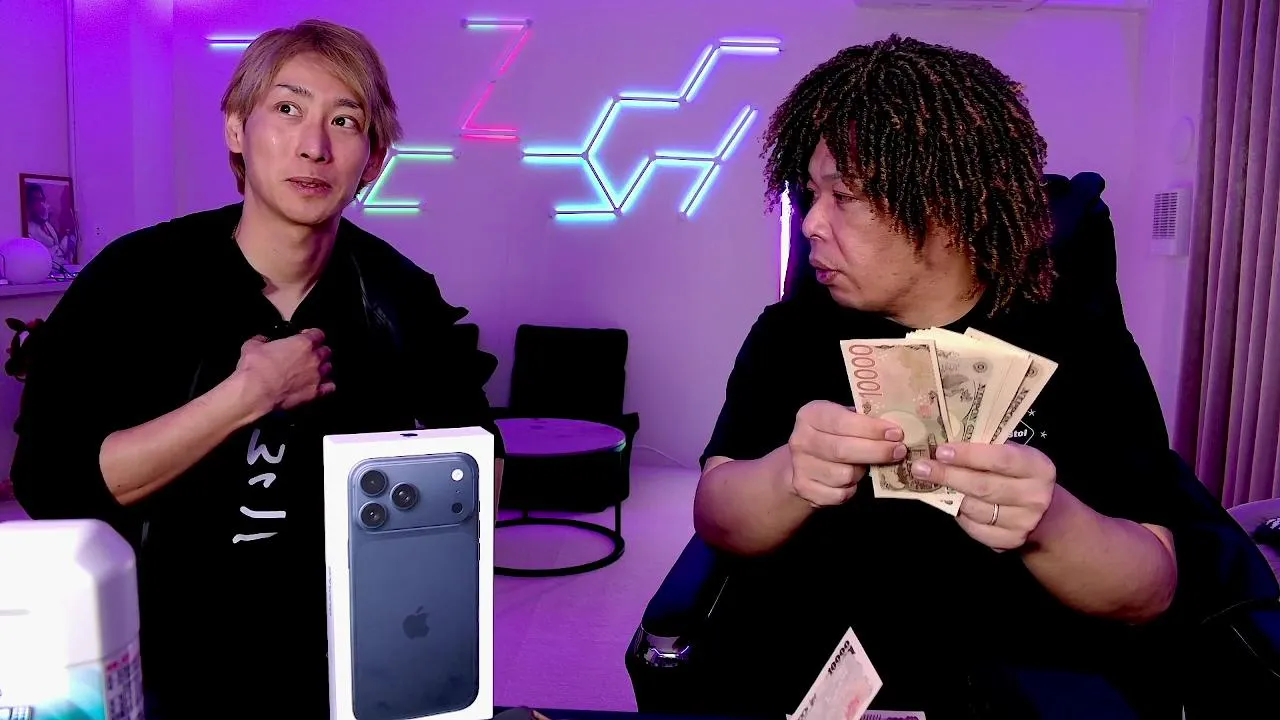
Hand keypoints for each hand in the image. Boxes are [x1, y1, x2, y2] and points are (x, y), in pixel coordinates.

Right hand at [235, 328, 334, 412]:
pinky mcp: (314, 393)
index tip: (305, 336)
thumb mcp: (252, 346)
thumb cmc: (255, 368)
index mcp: (302, 343)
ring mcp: (316, 377)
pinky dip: (326, 386)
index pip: (318, 334)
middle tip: (308, 354)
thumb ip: (261, 340)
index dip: (312, 334)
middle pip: (326, 351)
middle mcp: (314, 359)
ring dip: (322, 368)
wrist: (256, 392)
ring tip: (313, 370)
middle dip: (319, 351)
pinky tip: (319, 385)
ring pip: (329, 368)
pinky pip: (330, 388)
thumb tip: (262, 340)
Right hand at [787, 400, 906, 507]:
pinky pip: (839, 494)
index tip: (896, 434)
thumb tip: (895, 430)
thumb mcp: (842, 418)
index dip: (871, 429)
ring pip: (844, 475)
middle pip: (843, 450)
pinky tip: (851, 480)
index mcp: (811, 415)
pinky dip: (851, 489)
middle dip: (876, 452)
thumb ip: (863, 420)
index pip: (842, 422)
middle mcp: (801, 440)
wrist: (801, 463)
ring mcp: (800, 467)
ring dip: (862, 472)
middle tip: (899, 451)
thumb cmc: (832, 436)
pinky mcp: (804, 490)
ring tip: (865, 466)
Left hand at [911, 443, 1057, 550]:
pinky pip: (974, 528)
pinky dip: (959, 515)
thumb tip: (946, 446)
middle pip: (983, 486)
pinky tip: (950, 503)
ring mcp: (1023, 523)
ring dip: (949, 496)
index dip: (969, 455)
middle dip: (948, 476)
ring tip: (931, 483)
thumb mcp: (1016, 456)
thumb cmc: (1021, 476)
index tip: (941, 451)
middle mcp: (1034, 497)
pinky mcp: (1009, 542)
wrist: (1046, 515)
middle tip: (922, 468)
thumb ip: (989, 449)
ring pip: (975, 508)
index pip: (1000, 459)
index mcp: (1038, 468)